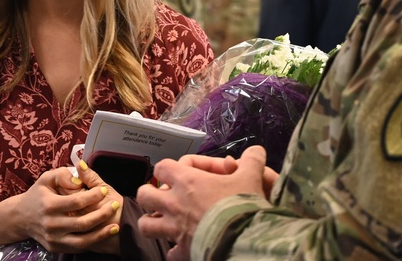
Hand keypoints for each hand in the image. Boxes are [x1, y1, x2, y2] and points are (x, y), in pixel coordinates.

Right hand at [18, 163, 122, 252]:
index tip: (104, 190)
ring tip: (115, 226)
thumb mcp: (46, 178)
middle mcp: (51, 224)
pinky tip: (103, 234)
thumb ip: (63, 175)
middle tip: (115, 206)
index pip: (77, 201)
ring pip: (82, 241)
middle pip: (82, 223)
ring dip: (101, 234)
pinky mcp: (55, 248)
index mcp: (49, 205)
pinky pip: (77, 247)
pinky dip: (92, 242)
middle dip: (102, 214)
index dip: (94, 196)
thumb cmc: (38, 195)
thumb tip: (79, 180)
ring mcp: (53, 239)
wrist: (21, 218)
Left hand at [137, 146, 267, 259]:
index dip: (171, 167)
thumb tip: (256, 150)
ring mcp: (174, 229)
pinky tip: (183, 247)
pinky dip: (174, 250)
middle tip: (165, 195)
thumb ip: (252, 160)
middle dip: (150, 194)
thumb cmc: (241, 204)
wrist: (242, 239)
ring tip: (163, 221)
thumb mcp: (251, 177)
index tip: (189, 171)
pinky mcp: (182, 250)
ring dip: (152, 222)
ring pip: (146, 225)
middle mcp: (174, 204)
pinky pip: (170, 253)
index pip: (162, 167)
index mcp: (187, 182)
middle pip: (145, 194)